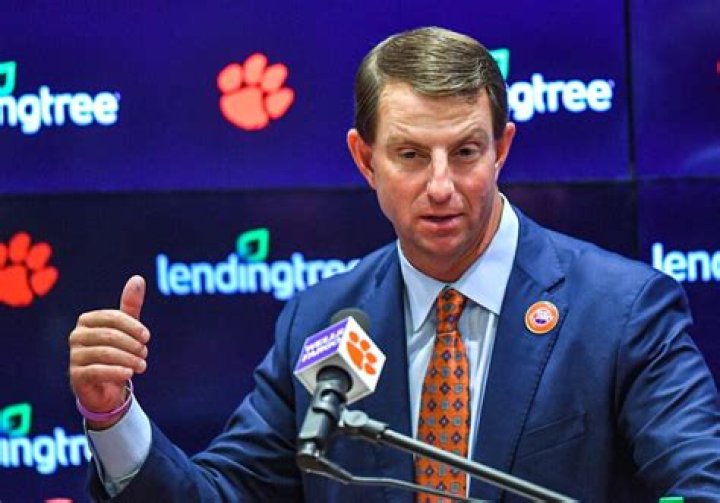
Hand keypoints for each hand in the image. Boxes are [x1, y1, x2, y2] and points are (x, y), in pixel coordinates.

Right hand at [69, 275, 149, 428]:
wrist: (106, 386)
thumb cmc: (117, 351)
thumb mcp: (126, 328)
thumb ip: (131, 304)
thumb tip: (138, 278)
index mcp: (88, 320)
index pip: (113, 317)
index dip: (133, 326)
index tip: (147, 337)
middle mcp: (77, 336)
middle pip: (110, 336)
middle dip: (132, 345)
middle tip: (145, 353)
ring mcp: (74, 356)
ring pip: (106, 353)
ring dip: (129, 359)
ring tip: (142, 365)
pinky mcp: (76, 376)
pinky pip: (98, 371)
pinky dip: (117, 371)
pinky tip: (129, 373)